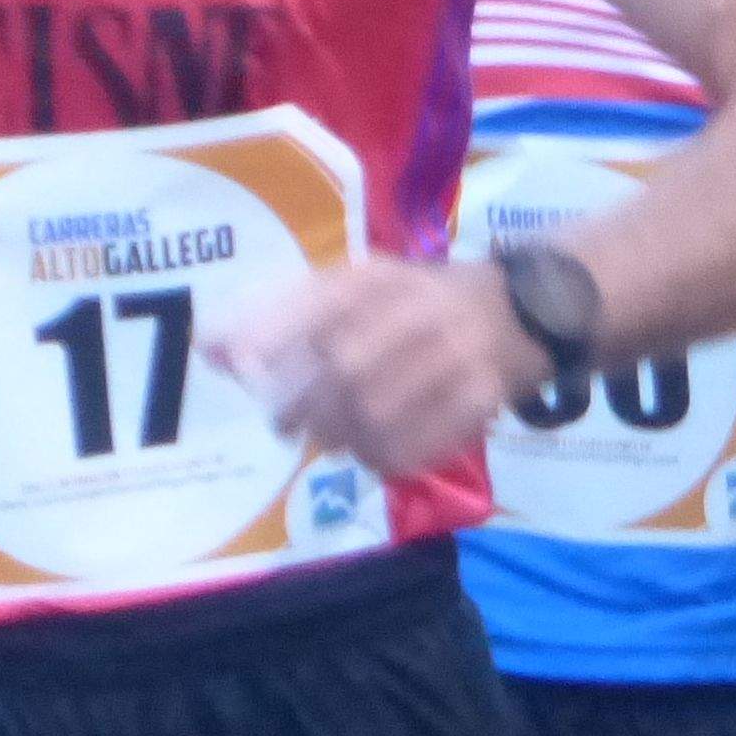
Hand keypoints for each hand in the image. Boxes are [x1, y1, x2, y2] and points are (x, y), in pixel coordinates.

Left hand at [220, 258, 543, 481]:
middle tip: (284, 425)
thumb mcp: (363, 287)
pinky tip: (372, 455)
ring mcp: (455, 355)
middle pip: (344, 368)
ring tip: (330, 439)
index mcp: (384, 278)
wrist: (527, 308)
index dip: (272, 334)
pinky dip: (384, 458)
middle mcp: (419, 310)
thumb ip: (289, 314)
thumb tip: (208, 347)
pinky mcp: (482, 397)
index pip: (319, 302)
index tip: (238, 364)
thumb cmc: (423, 300)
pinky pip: (419, 443)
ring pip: (377, 413)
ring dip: (340, 436)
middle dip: (302, 404)